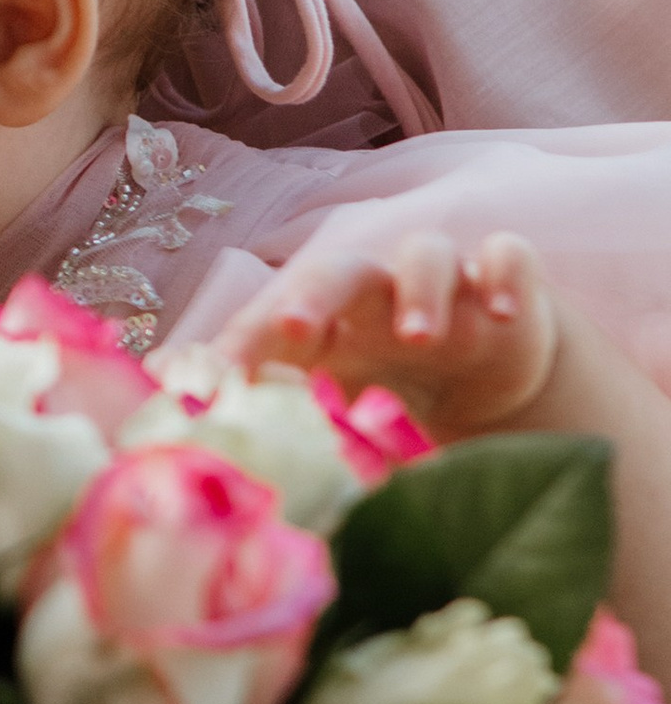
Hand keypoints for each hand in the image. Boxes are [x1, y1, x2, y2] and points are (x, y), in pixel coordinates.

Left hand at [219, 228, 557, 440]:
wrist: (480, 372)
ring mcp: (439, 286)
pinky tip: (502, 314)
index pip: (274, 322)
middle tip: (294, 327)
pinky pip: (507, 257)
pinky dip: (504, 278)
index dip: (245, 344)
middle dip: (314, 295)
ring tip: (418, 337)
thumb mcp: (335, 408)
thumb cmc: (387, 385)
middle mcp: (374, 294)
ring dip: (419, 290)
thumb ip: (277, 426)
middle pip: (338, 273)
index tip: (219, 378)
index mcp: (324, 324)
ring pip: (426, 257)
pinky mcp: (500, 290)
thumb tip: (196, 446)